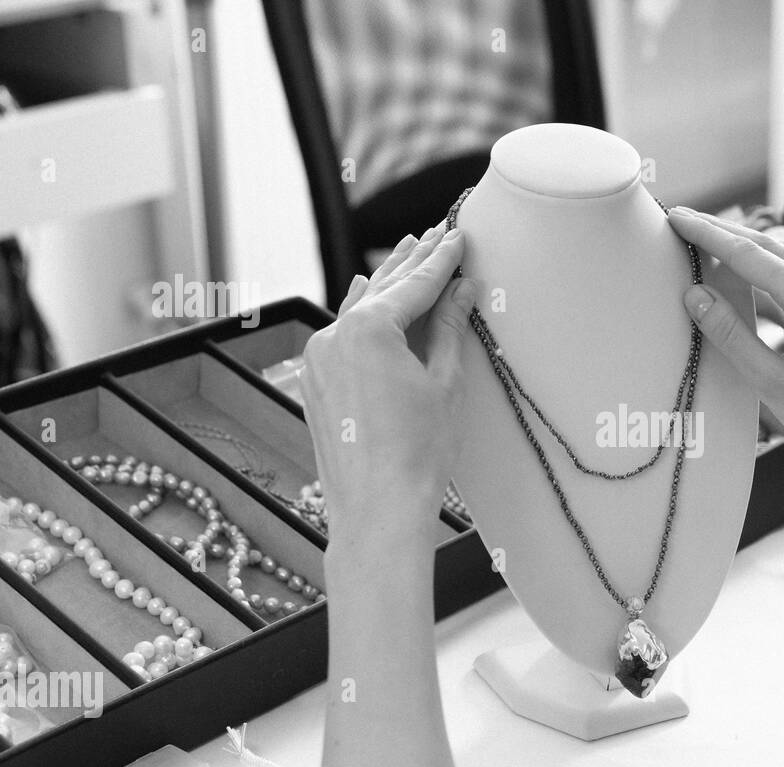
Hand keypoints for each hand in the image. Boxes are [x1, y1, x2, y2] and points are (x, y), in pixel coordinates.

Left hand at [300, 225, 477, 537]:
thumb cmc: (418, 454)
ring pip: (358, 308)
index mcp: (369, 329)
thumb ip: (449, 329)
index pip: (416, 283)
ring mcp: (319, 358)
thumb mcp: (445, 383)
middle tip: (438, 233)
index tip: (460, 234)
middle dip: (413, 261)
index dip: (443, 259)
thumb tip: (463, 291)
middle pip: (383, 288)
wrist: (378, 509)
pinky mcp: (314, 381)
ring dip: (386, 283)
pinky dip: (360, 312)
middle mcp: (335, 335)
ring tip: (407, 251)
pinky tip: (364, 293)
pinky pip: (341, 333)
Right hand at [667, 208, 783, 484]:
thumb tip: (696, 297)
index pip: (746, 253)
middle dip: (722, 232)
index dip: (707, 234)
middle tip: (683, 223)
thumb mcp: (774, 384)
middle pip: (766, 245)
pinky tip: (749, 277)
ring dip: (745, 249)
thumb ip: (732, 336)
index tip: (676, 219)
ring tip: (708, 246)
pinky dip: (769, 270)